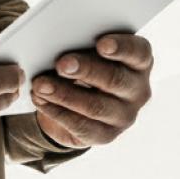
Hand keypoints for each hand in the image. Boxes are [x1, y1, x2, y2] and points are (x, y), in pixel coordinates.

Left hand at [29, 32, 152, 149]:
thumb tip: (56, 43)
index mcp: (139, 61)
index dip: (121, 47)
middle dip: (86, 70)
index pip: (138, 52)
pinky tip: (40, 100)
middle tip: (61, 64)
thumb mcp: (88, 51)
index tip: (101, 43)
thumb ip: (81, 44)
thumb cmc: (86, 63)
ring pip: (96, 106)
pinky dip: (57, 112)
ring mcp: (125, 116)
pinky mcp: (106, 135)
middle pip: (115, 79)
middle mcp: (138, 90)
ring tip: (40, 85)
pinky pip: (82, 126)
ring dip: (64, 94)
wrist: (81, 101)